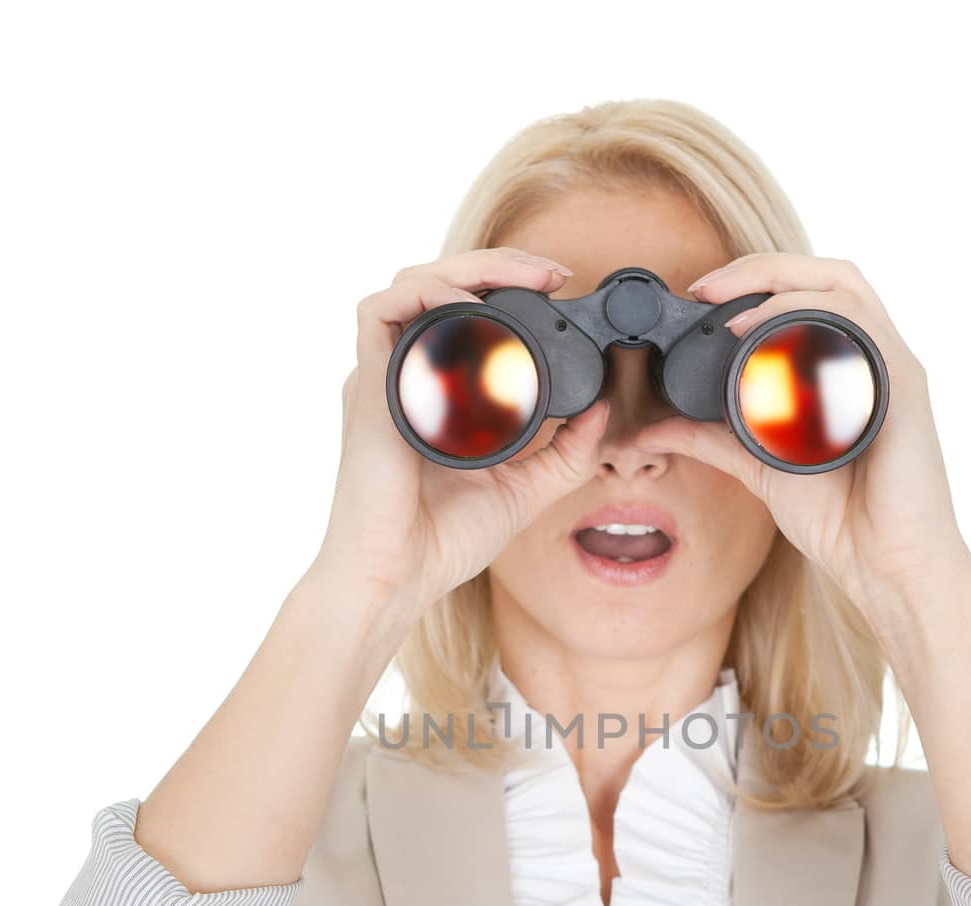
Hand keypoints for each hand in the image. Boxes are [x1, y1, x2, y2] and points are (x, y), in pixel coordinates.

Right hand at [306, 245, 611, 628]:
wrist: (399, 576)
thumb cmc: (443, 539)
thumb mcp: (525, 489)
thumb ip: (566, 453)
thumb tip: (604, 410)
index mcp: (437, 390)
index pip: (466, 312)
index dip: (509, 287)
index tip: (561, 289)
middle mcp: (406, 374)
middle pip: (442, 284)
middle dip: (501, 265)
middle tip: (554, 275)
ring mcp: (384, 376)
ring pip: (413, 283)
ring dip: (469, 266)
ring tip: (525, 277)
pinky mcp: (366, 385)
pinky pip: (377, 311)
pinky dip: (423, 292)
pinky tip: (466, 300)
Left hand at [632, 252, 970, 630]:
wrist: (887, 567)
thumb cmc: (842, 520)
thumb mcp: (759, 468)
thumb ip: (710, 441)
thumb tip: (653, 427)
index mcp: (845, 367)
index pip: (807, 293)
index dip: (754, 279)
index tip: (699, 295)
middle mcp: (871, 358)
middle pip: (826, 274)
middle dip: (762, 267)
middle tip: (706, 287)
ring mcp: (889, 369)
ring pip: (845, 285)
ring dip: (782, 283)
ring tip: (729, 308)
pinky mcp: (902, 388)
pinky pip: (860, 328)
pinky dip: (811, 318)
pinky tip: (769, 334)